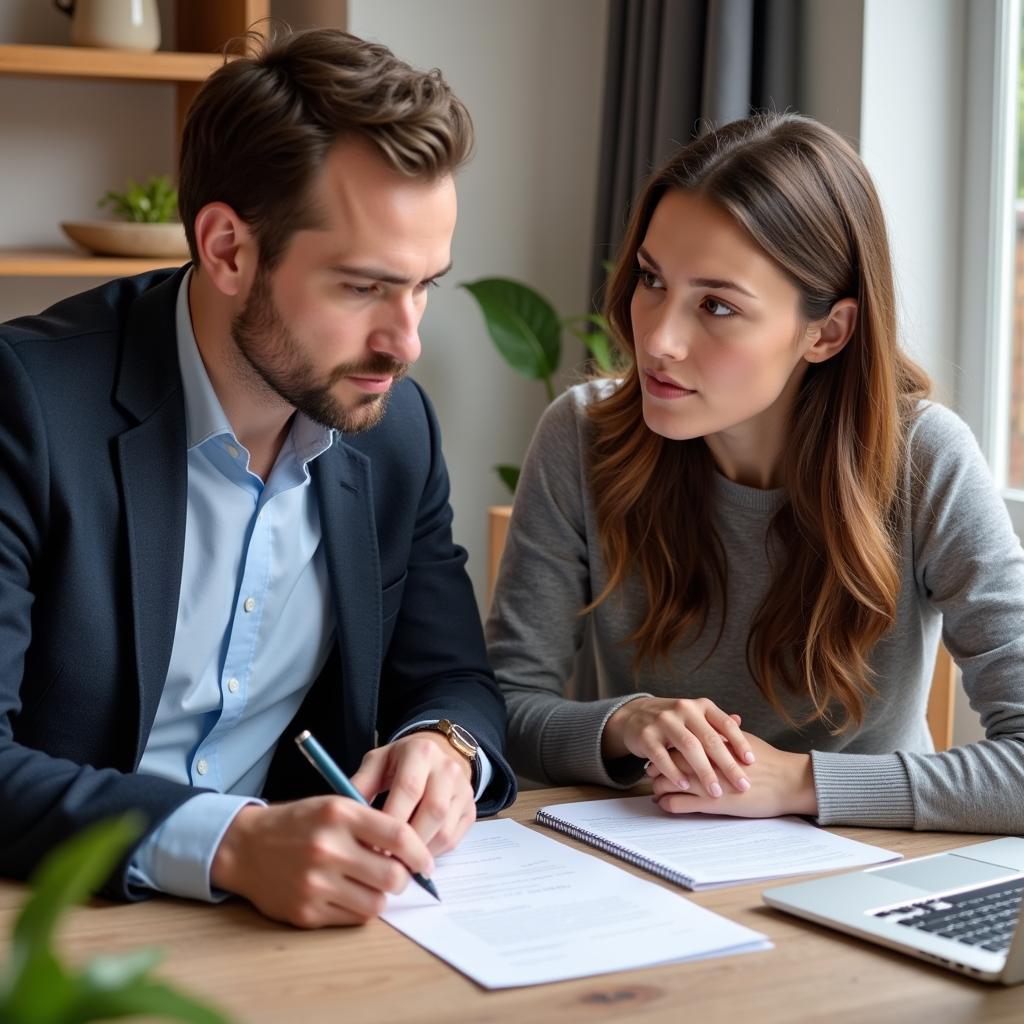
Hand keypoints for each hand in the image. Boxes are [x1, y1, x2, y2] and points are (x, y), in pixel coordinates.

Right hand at [210, 796, 435, 927]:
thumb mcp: (334, 806)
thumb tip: (411, 853)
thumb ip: (371, 824)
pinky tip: (348, 894)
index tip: (425, 862)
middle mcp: (328, 848)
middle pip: (393, 876)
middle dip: (403, 878)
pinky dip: (358, 909)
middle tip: (398, 874)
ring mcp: (315, 883)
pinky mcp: (306, 912)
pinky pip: (353, 919)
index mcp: (339, 814)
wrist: (246, 847)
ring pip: (376, 903)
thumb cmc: (299, 823)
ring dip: (381, 896)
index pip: (398, 835)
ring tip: (370, 884)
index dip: (420, 852)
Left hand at [350, 731, 476, 855]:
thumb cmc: (399, 763)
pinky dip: (431, 854)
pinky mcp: (470, 810)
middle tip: (382, 861)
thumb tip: (344, 814)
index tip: (369, 844)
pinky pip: (452, 840)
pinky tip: (412, 856)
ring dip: (418, 853)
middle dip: (406, 843)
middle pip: (432, 812)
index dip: (390, 821)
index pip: (408, 789)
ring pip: (444, 831)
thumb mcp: (376, 763)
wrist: (435, 755)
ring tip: (395, 863)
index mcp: (421, 752)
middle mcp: (448, 768)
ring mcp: (463, 790)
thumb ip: (361, 784)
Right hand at [602, 696, 753, 796]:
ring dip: (704, 772)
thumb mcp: (696, 716)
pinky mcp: (646, 736)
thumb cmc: (674, 721)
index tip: (751, 762)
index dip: (740, 742)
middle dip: (727, 764)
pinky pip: (662, 757)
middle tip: (742, 784)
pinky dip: (675, 773)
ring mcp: (663, 721)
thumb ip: (716, 722)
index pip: (725, 723)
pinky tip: (686, 786)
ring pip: (688, 747)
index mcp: (700, 706)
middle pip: (709, 738)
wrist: (635, 714)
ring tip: (716, 792)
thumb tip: (741, 722)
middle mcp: (683, 709)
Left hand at [648, 732, 817, 817]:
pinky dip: (668, 804)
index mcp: (712, 742)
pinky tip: (664, 804)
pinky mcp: (713, 804)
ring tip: (655, 789)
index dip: (666, 747)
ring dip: (659, 786)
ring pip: (670, 782)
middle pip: (670, 760)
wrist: (788, 782)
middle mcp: (706, 760)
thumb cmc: (770, 761)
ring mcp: (708, 782)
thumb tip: (718, 725)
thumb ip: (726, 733)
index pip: (680, 741)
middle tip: (649, 770)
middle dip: (657, 766)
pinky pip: (680, 804)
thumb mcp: (744, 740)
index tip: (660, 750)